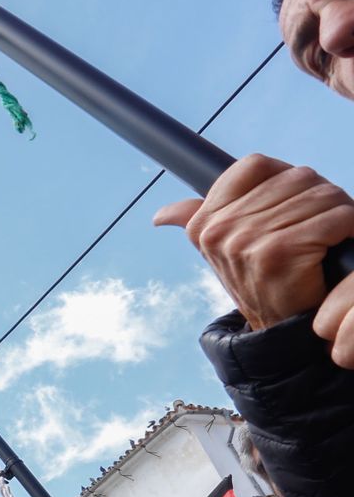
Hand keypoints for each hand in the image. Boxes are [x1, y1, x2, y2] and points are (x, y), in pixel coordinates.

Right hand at [154, 154, 353, 357]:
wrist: (278, 331)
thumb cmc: (260, 284)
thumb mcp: (222, 251)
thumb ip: (195, 222)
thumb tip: (161, 216)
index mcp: (204, 223)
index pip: (254, 166)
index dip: (284, 177)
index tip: (294, 202)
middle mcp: (219, 230)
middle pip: (296, 178)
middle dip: (320, 197)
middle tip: (321, 224)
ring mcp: (245, 242)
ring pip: (320, 195)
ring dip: (339, 212)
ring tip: (331, 236)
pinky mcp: (278, 253)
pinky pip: (332, 218)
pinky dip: (347, 227)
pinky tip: (338, 244)